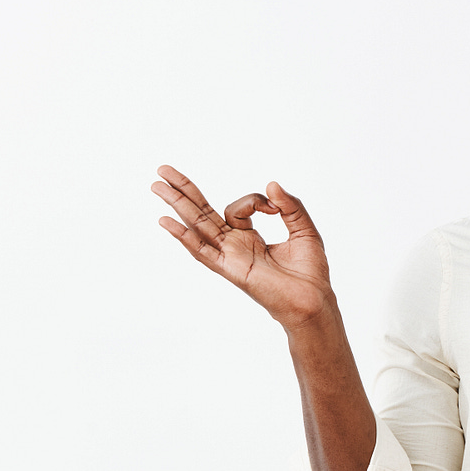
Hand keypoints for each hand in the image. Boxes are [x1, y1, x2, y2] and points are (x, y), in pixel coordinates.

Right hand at [152, 165, 334, 329]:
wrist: (314, 300)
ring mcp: (230, 256)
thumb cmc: (310, 272)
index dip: (255, 200)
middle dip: (184, 190)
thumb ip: (290, 206)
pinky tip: (165, 222)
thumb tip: (271, 184)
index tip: (274, 207)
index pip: (239, 207)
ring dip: (177, 204)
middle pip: (203, 212)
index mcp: (250, 237)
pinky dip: (184, 237)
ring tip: (156, 185)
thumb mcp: (304, 230)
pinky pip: (203, 251)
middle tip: (162, 169)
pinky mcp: (230, 269)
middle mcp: (235, 245)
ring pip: (198, 225)